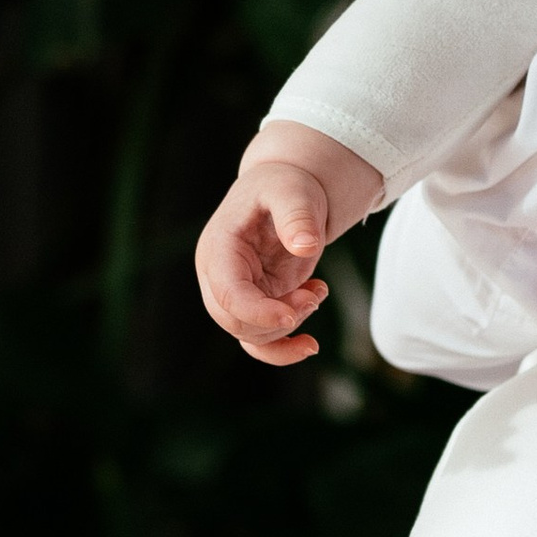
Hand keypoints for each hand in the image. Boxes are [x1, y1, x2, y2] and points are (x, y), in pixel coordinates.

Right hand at [194, 126, 382, 366]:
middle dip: (278, 319)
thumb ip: (296, 215)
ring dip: (290, 325)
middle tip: (315, 295)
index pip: (227, 293)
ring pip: (250, 335)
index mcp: (219, 248)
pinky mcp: (256, 304)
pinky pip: (259, 342)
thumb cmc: (284, 186)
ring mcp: (236, 293)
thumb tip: (305, 246)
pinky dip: (284, 350)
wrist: (286, 191)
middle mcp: (219, 275)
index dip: (256, 312)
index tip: (291, 316)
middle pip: (234, 321)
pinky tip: (310, 343)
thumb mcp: (292, 191)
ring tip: (317, 291)